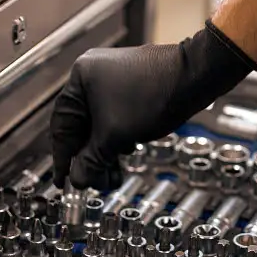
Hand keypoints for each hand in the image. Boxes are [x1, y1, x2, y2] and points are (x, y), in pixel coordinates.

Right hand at [50, 20, 256, 189]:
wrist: (194, 78)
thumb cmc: (154, 96)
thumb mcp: (115, 136)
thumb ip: (92, 160)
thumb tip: (78, 178)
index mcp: (80, 78)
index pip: (62, 124)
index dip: (62, 156)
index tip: (63, 178)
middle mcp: (93, 75)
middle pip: (81, 126)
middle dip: (88, 158)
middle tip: (90, 182)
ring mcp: (113, 79)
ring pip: (100, 124)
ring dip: (104, 153)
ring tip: (109, 177)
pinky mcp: (131, 87)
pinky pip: (114, 118)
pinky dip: (116, 139)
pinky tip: (122, 157)